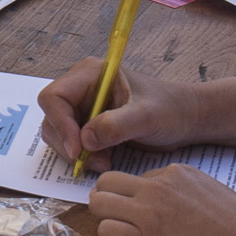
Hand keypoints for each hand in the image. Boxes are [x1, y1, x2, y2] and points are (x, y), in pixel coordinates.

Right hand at [38, 57, 201, 168]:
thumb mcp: (146, 116)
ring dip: (76, 153)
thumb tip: (84, 140)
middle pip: (51, 118)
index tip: (78, 150)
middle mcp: (80, 88)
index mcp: (90, 74)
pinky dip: (82, 156)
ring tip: (104, 161)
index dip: (61, 125)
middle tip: (95, 161)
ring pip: (58, 134)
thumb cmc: (170, 109)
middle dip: (68, 144)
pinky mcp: (87, 124)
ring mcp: (83, 107)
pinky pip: (71, 143)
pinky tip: (104, 160)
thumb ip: (116, 126)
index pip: (54, 97)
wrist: (184, 119)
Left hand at [80, 161, 235, 235]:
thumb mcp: (211, 192)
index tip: (146, 214)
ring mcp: (148, 213)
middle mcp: (157, 187)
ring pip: (98, 204)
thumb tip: (166, 203)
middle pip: (106, 183)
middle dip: (108, 200)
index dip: (136, 197)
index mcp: (176, 172)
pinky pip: (106, 234)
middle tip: (120, 220)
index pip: (136, 178)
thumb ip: (184, 192)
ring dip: (106, 220)